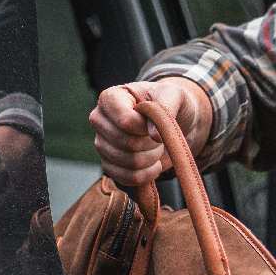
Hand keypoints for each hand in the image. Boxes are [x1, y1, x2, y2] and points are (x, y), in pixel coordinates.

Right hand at [88, 77, 212, 185]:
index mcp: (110, 98)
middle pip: (126, 143)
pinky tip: (154, 164)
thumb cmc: (172, 103)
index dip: (146, 128)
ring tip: (157, 146)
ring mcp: (101, 143)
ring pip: (127, 162)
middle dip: (151, 143)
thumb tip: (154, 135)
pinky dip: (146, 175)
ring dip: (151, 158)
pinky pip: (125, 178)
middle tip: (160, 135)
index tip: (157, 121)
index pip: (125, 122)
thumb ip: (166, 108)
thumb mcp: (175, 95)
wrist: (176, 121)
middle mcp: (99, 119)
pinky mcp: (109, 164)